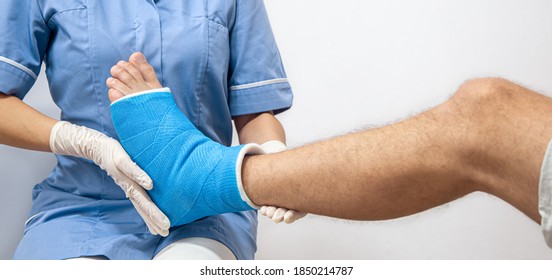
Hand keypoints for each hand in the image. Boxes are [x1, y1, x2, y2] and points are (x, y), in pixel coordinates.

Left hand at [49, 121, 169, 235]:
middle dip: (154, 219)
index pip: (143, 207)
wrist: (96, 147)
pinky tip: (150, 184)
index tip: (161, 232)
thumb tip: (150, 188)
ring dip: (150, 207)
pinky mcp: (120, 161)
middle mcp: (128, 186)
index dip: (152, 220)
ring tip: (161, 220)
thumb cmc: (115, 159)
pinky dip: (140, 177)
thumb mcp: (128, 171)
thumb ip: (138, 179)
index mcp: (131, 189)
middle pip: (143, 205)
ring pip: (138, 194)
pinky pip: (131, 169)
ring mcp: (124, 175)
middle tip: (165, 231)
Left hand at [259, 141, 306, 222]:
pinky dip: (266, 209)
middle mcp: (294, 202)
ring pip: (277, 211)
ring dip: (272, 212)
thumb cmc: (300, 167)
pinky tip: (263, 210)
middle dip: (280, 214)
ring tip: (267, 212)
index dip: (292, 215)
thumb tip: (306, 169)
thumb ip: (304, 173)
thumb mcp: (303, 171)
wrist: (288, 163)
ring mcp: (284, 201)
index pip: (299, 211)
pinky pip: (269, 207)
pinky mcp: (274, 199)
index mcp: (304, 199)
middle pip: (288, 212)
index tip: (286, 219)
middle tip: (275, 217)